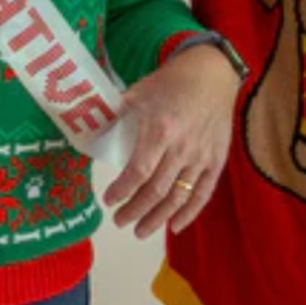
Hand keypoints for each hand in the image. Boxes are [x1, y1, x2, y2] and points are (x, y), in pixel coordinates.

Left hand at [103, 44, 240, 239]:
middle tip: (119, 222)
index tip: (108, 199)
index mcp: (160, 130)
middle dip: (135, 210)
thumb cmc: (171, 82)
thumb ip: (115, 113)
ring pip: (179, 197)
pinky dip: (190, 213)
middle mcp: (182, 148)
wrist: (212, 73)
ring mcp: (202, 157)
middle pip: (157, 190)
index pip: (139, 171)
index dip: (122, 190)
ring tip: (140, 231)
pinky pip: (203, 193)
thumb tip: (89, 127)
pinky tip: (174, 226)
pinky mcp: (216, 160)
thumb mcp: (138, 92)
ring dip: (158, 218)